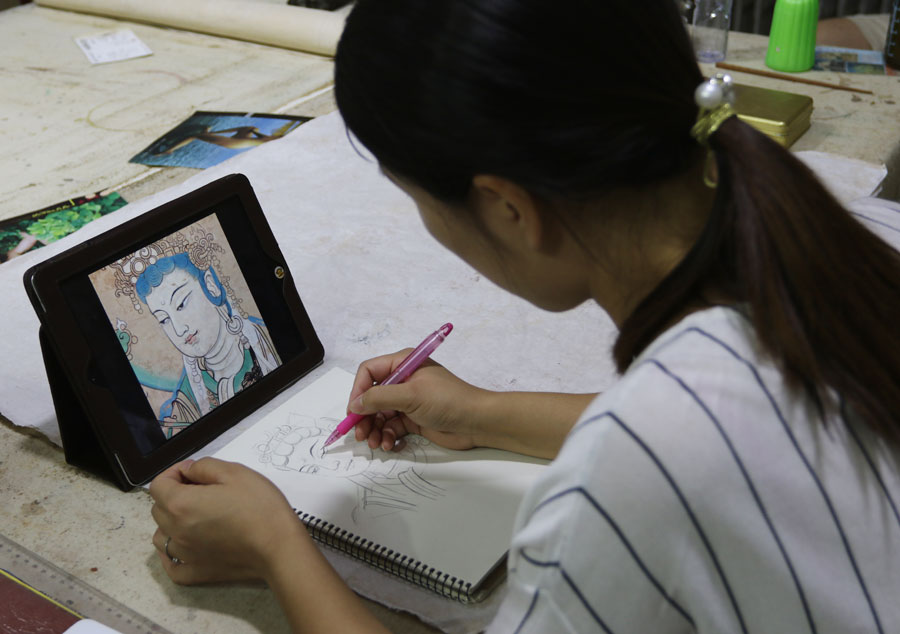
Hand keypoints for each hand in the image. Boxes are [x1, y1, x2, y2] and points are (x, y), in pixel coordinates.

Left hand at [149, 458, 305, 584]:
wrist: (278, 547)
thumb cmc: (259, 506)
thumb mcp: (235, 472)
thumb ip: (204, 467)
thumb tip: (188, 471)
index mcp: (181, 504)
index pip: (158, 485)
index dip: (174, 472)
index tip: (195, 472)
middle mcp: (175, 531)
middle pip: (158, 509)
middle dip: (173, 494)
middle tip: (202, 490)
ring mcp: (184, 555)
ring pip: (161, 536)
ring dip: (171, 523)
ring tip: (196, 517)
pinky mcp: (196, 573)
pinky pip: (170, 565)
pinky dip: (172, 554)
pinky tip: (186, 545)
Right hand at [347, 350, 487, 451]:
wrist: (477, 422)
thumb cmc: (447, 400)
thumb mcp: (411, 395)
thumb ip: (380, 398)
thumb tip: (355, 404)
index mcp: (403, 363)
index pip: (369, 372)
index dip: (358, 390)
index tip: (353, 411)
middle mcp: (403, 380)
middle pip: (372, 396)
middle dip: (364, 416)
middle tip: (360, 435)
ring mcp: (408, 401)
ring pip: (379, 414)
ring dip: (374, 429)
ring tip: (375, 443)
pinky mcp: (413, 419)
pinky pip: (391, 427)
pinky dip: (386, 436)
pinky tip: (389, 444)